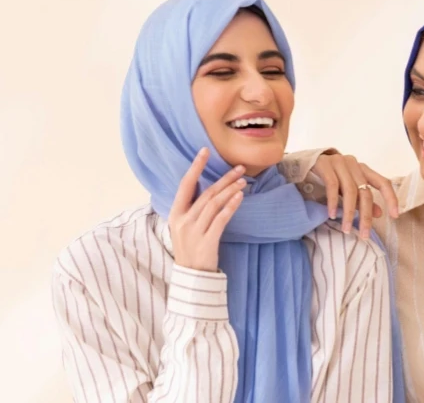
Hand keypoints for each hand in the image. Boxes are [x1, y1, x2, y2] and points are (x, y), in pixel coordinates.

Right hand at [169, 148, 246, 272]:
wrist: (191, 276)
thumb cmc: (190, 247)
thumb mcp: (183, 225)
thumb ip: (191, 208)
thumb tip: (207, 188)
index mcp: (175, 213)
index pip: (185, 185)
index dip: (195, 167)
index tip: (205, 151)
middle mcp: (183, 220)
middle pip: (206, 193)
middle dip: (224, 179)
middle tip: (239, 168)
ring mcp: (194, 231)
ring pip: (214, 204)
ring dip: (230, 190)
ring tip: (243, 181)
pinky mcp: (207, 241)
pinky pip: (221, 220)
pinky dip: (231, 207)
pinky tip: (240, 197)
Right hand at [311, 153, 398, 238]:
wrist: (302, 163)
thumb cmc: (327, 178)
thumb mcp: (347, 190)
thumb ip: (362, 200)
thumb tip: (380, 213)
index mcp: (362, 169)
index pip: (383, 182)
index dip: (391, 199)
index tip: (395, 216)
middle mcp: (353, 164)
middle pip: (365, 192)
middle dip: (366, 216)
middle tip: (364, 235)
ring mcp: (338, 162)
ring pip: (350, 191)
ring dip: (349, 213)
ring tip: (346, 229)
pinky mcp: (323, 164)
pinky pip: (332, 186)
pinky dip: (333, 202)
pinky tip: (332, 215)